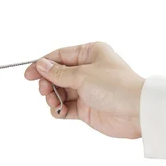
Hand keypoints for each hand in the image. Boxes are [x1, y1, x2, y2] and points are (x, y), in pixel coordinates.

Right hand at [24, 41, 145, 138]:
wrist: (137, 112)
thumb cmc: (117, 87)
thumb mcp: (82, 75)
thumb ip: (58, 73)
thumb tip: (41, 65)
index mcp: (89, 53)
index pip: (59, 56)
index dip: (42, 65)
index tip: (28, 74)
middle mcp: (87, 70)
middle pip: (56, 75)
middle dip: (47, 83)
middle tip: (44, 90)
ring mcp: (87, 89)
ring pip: (59, 91)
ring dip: (52, 97)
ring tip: (53, 101)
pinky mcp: (87, 107)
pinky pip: (65, 107)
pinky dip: (59, 109)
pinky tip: (60, 111)